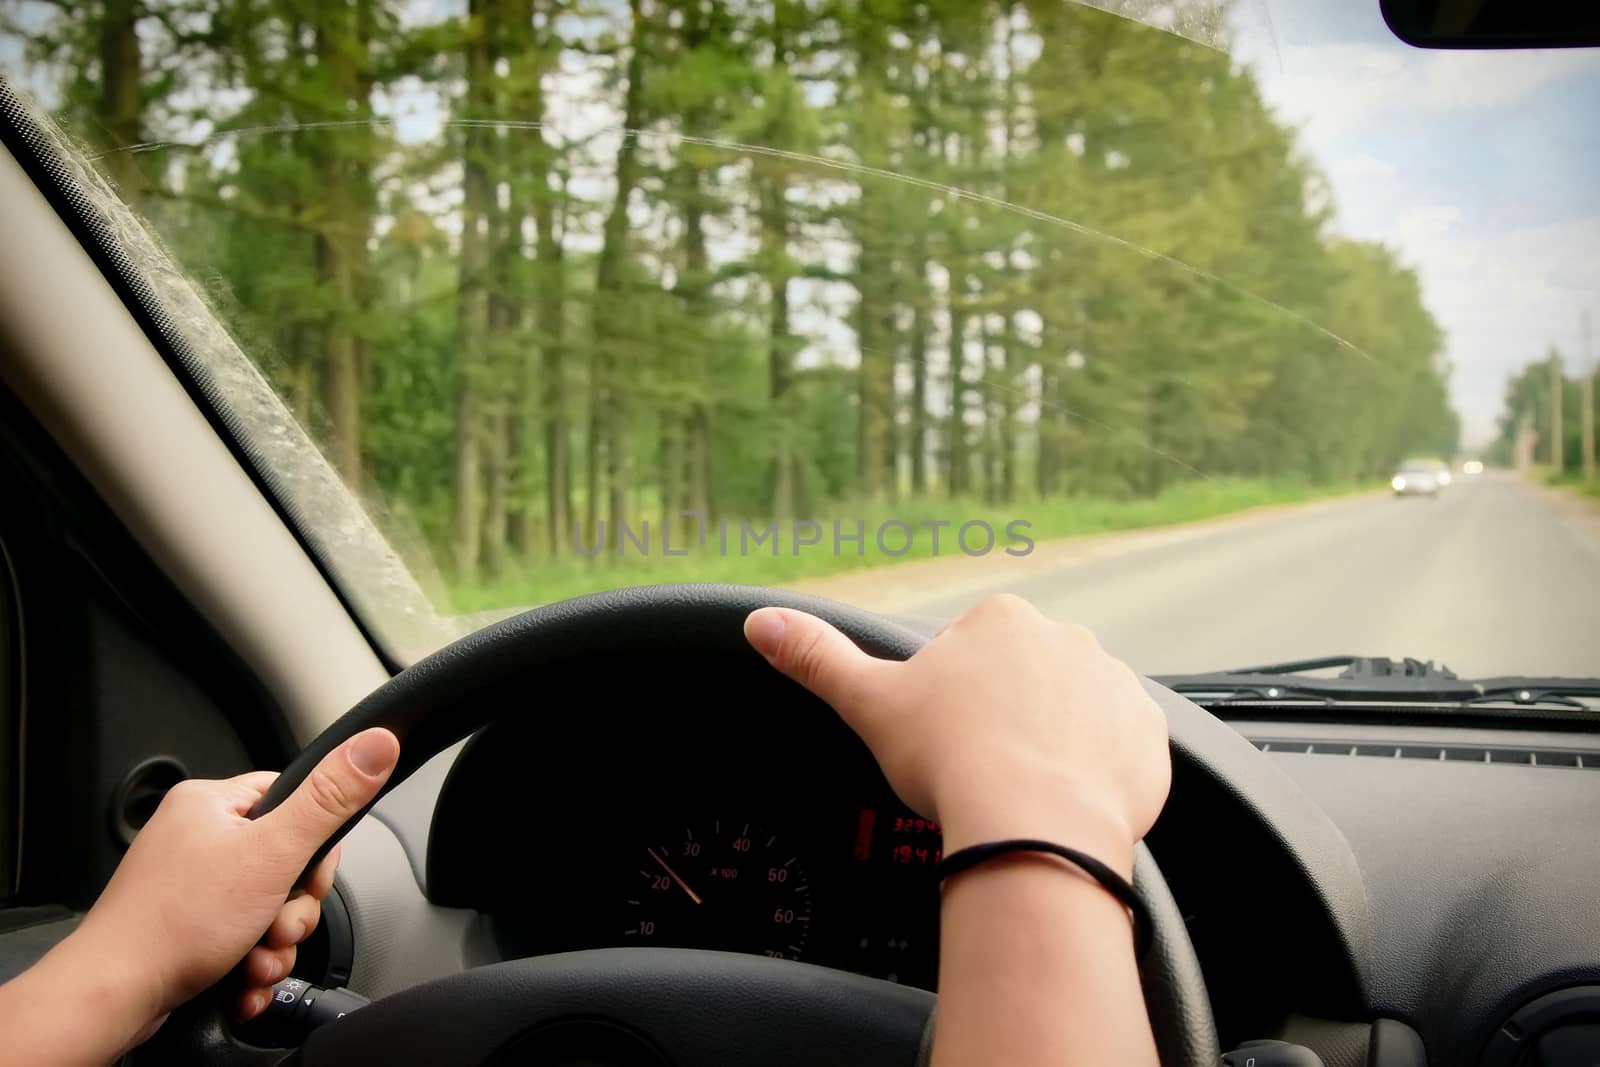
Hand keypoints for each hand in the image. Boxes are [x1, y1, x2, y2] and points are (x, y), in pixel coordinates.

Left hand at [8, 727, 400, 1061]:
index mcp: (212, 803)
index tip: (308, 875)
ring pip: (269, 905)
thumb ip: (329, 800)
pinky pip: (243, 933)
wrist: (113, 997)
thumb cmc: (173, 925)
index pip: (295, 800)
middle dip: (294, 907)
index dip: (316, 846)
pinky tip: (244, 975)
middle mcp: (197, 838)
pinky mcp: (187, 925)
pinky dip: (252, 959)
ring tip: (255, 956)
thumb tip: (376, 743)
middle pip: (287, 862)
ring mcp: (190, 884)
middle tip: (276, 923)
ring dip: (276, 941)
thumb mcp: (272, 854)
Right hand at [744, 595, 1168, 872]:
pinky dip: (1097, 772)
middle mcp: (1067, 638)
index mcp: (1001, 620)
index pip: (969, 653)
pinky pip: (1120, 749)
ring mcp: (1114, 685)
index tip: (942, 740)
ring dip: (1053, 743)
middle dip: (1004, 717)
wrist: (1035, 823)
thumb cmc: (951, 758)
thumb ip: (816, 657)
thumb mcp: (869, 703)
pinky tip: (1065, 801)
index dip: (948, 702)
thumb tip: (759, 621)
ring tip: (1023, 792)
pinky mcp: (1149, 735)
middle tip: (979, 770)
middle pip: (1025, 680)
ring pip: (1074, 713)